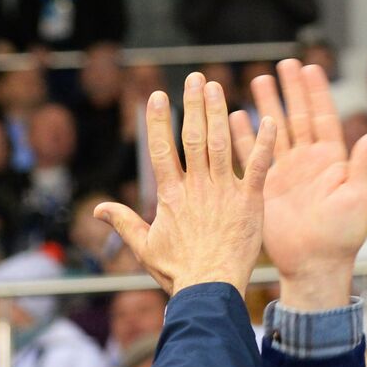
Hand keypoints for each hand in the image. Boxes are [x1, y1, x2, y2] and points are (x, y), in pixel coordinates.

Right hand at [95, 74, 274, 297]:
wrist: (210, 289)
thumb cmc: (178, 271)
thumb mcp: (144, 247)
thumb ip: (124, 222)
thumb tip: (98, 209)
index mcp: (171, 195)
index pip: (161, 149)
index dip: (158, 120)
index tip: (157, 95)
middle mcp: (197, 186)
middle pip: (193, 137)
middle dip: (193, 105)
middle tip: (195, 78)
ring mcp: (224, 192)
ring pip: (221, 144)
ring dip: (219, 113)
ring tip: (216, 87)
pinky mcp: (249, 202)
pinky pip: (258, 167)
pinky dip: (263, 143)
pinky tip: (269, 119)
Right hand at [228, 60, 366, 309]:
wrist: (315, 264)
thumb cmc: (343, 236)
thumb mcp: (358, 199)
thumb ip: (362, 166)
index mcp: (332, 161)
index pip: (324, 118)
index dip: (317, 93)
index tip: (310, 67)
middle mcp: (308, 162)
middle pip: (298, 116)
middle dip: (291, 90)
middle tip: (283, 63)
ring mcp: (286, 173)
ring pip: (275, 131)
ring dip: (267, 105)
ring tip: (258, 79)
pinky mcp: (266, 187)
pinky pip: (253, 155)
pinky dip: (244, 136)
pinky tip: (235, 116)